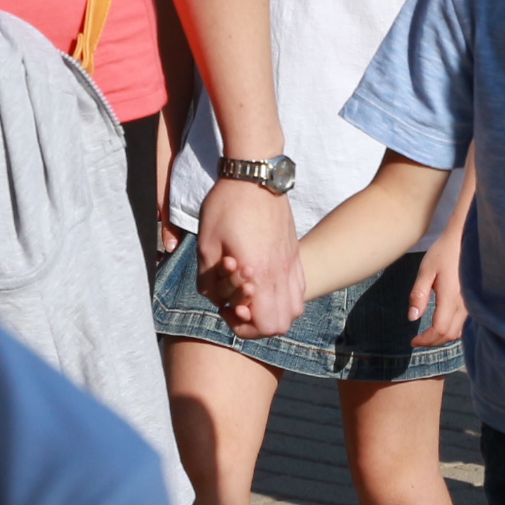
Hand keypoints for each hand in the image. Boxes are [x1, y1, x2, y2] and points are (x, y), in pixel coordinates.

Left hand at [192, 176, 301, 338]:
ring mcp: (291, 263)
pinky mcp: (295, 253)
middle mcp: (280, 273)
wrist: (255, 176)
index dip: (243, 328)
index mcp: (259, 274)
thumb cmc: (227, 207)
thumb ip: (208, 280)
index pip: (265, 325)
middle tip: (238, 305)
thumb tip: (216, 297)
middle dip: (258, 324)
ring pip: (294, 308)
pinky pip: (298, 288)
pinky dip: (283, 296)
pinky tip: (265, 281)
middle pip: (282, 323)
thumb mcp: (206, 245)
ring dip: (273, 311)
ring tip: (253, 296)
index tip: (227, 308)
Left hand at [405, 218, 468, 344]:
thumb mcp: (426, 271)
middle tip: (419, 339)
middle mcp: (465, 304)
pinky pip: (466, 323)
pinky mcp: (475, 299)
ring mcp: (472, 302)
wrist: (465, 237)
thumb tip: (412, 318)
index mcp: (451, 298)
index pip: (439, 330)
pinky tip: (445, 324)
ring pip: (460, 331)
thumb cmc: (444, 252)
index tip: (413, 340)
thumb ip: (418, 295)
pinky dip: (454, 329)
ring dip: (444, 336)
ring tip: (430, 333)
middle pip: (450, 334)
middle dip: (433, 341)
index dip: (426, 340)